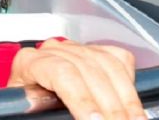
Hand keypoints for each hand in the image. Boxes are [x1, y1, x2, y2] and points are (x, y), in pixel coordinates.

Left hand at [8, 39, 143, 119]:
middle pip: (89, 70)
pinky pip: (118, 59)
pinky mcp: (93, 52)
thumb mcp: (28, 107)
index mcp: (29, 62)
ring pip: (108, 65)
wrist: (30, 101)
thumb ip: (38, 107)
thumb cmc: (28, 107)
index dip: (82, 98)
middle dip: (109, 106)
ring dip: (126, 99)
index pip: (61, 72)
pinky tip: (131, 104)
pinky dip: (129, 82)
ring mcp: (74, 49)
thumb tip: (55, 109)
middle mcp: (52, 50)